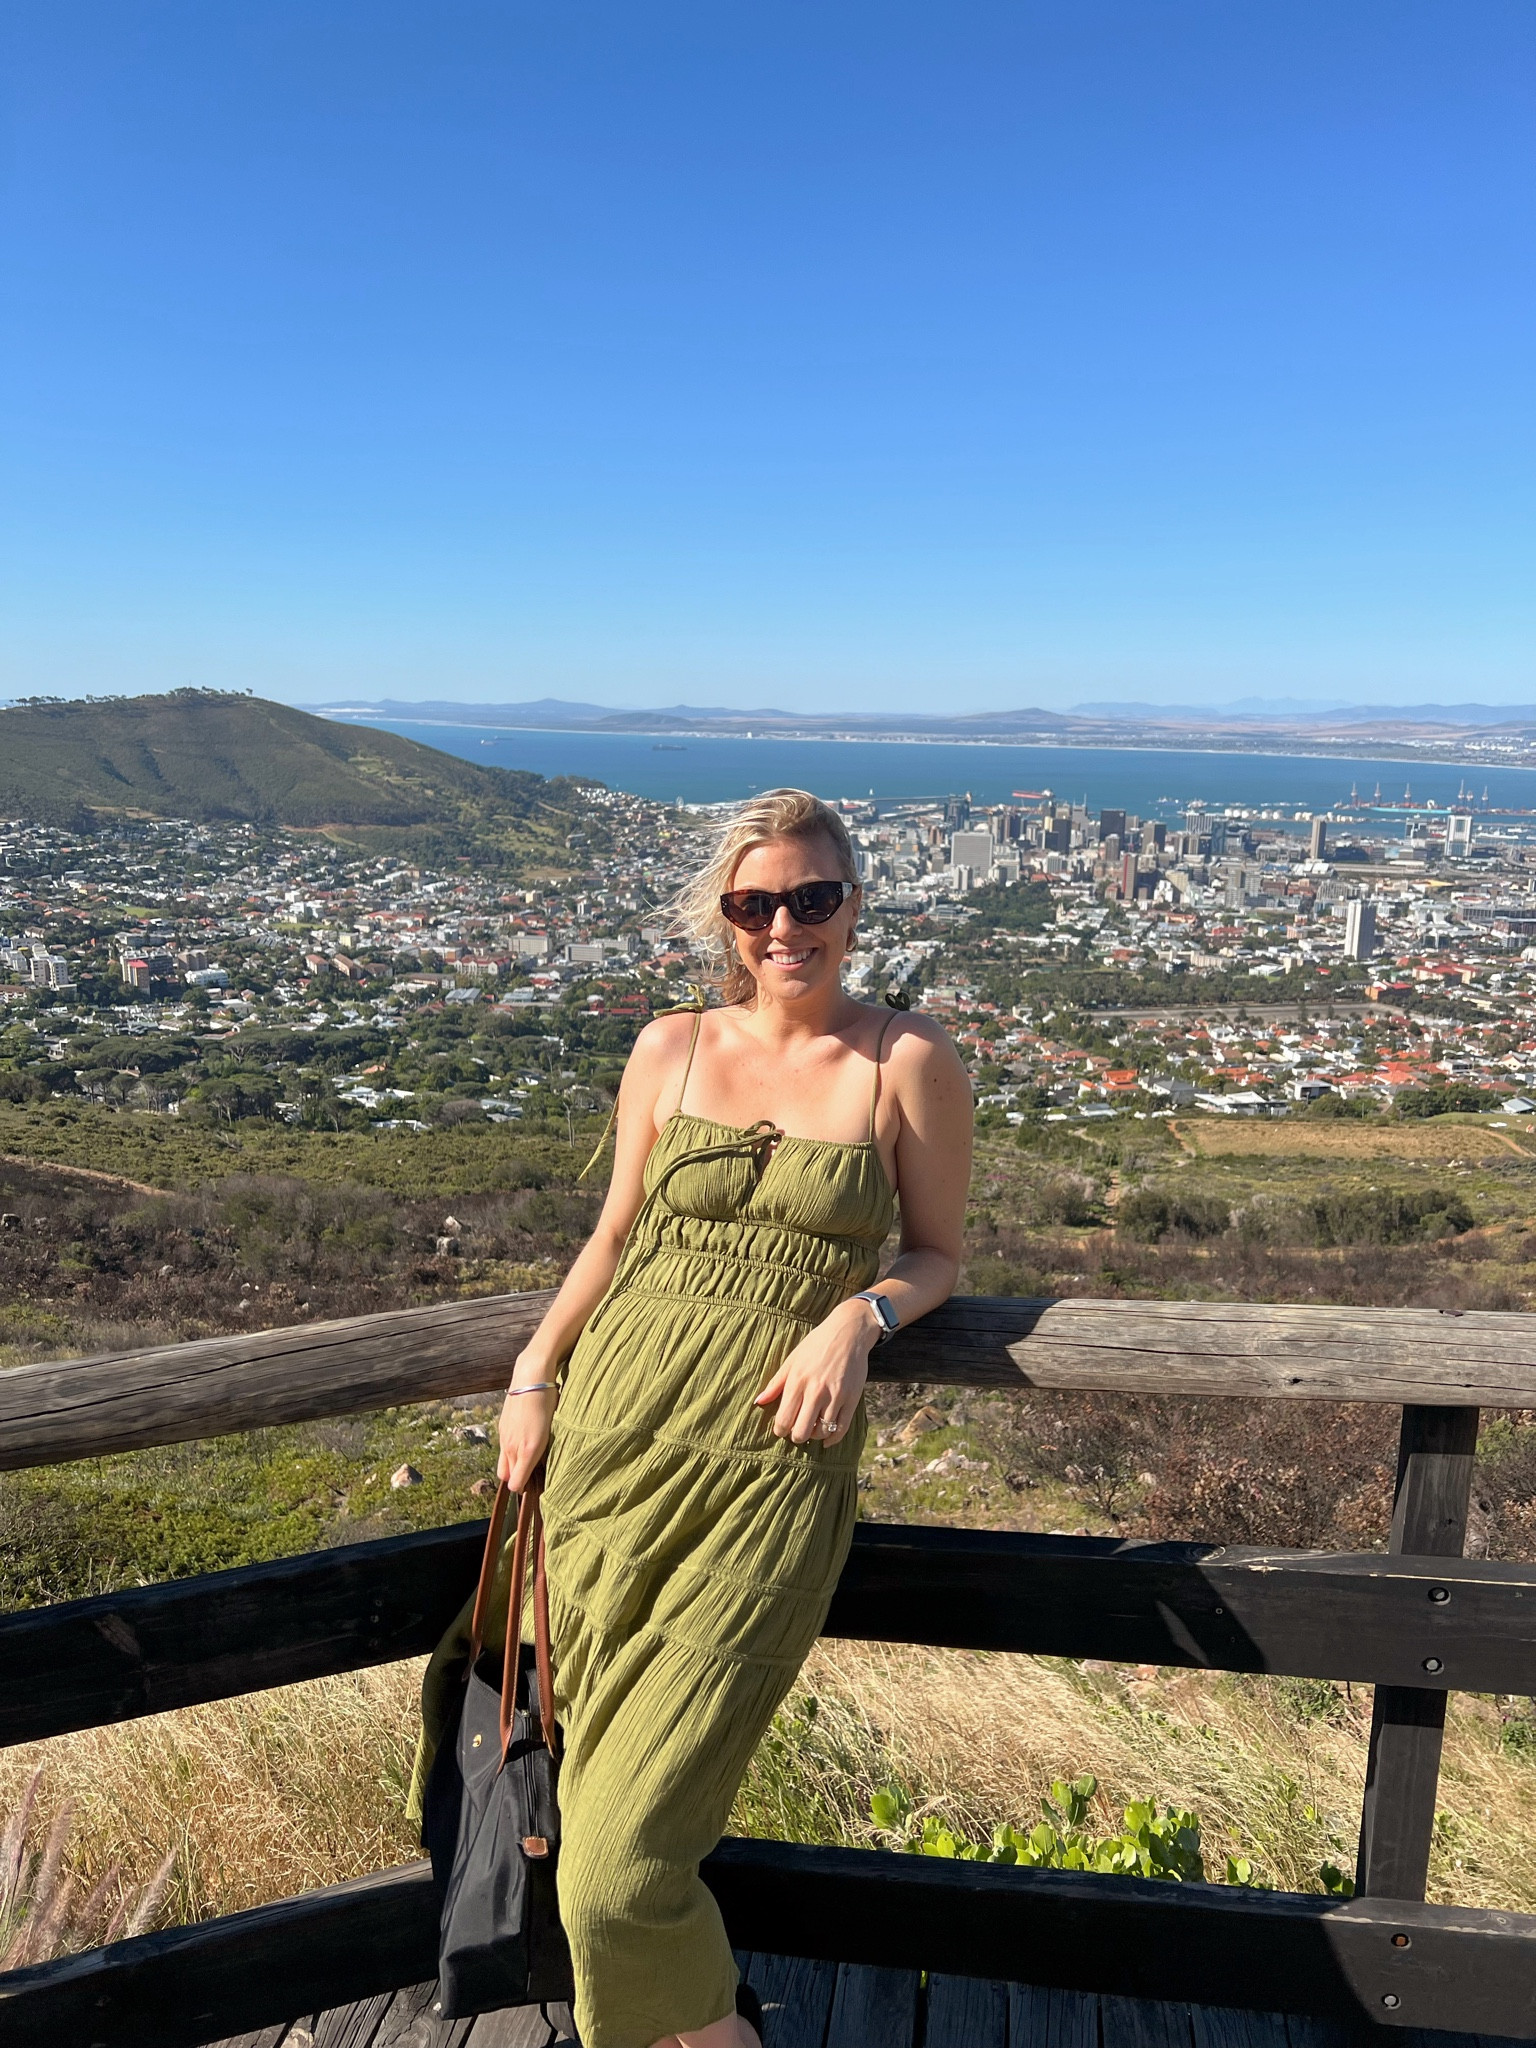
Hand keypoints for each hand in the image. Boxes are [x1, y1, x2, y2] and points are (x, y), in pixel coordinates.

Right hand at [497, 1360, 557, 1491]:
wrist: (530, 1378)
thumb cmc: (547, 1403)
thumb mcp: (551, 1430)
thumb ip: (543, 1452)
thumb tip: (542, 1466)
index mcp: (527, 1450)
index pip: (515, 1484)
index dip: (523, 1487)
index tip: (534, 1484)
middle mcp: (512, 1446)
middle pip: (506, 1477)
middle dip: (516, 1478)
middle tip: (531, 1473)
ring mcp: (504, 1437)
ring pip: (503, 1464)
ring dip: (512, 1466)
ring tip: (527, 1458)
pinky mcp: (501, 1428)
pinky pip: (503, 1449)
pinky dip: (510, 1452)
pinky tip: (522, 1441)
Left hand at [753, 1299, 875, 1445]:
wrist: (848, 1333)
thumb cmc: (816, 1345)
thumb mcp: (792, 1360)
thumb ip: (775, 1383)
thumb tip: (758, 1402)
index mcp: (797, 1382)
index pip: (784, 1420)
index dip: (780, 1430)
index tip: (782, 1428)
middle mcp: (816, 1391)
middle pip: (801, 1431)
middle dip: (796, 1436)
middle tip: (797, 1429)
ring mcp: (836, 1396)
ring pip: (821, 1432)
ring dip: (814, 1435)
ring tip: (812, 1427)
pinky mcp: (852, 1399)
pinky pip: (841, 1428)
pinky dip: (833, 1439)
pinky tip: (827, 1439)